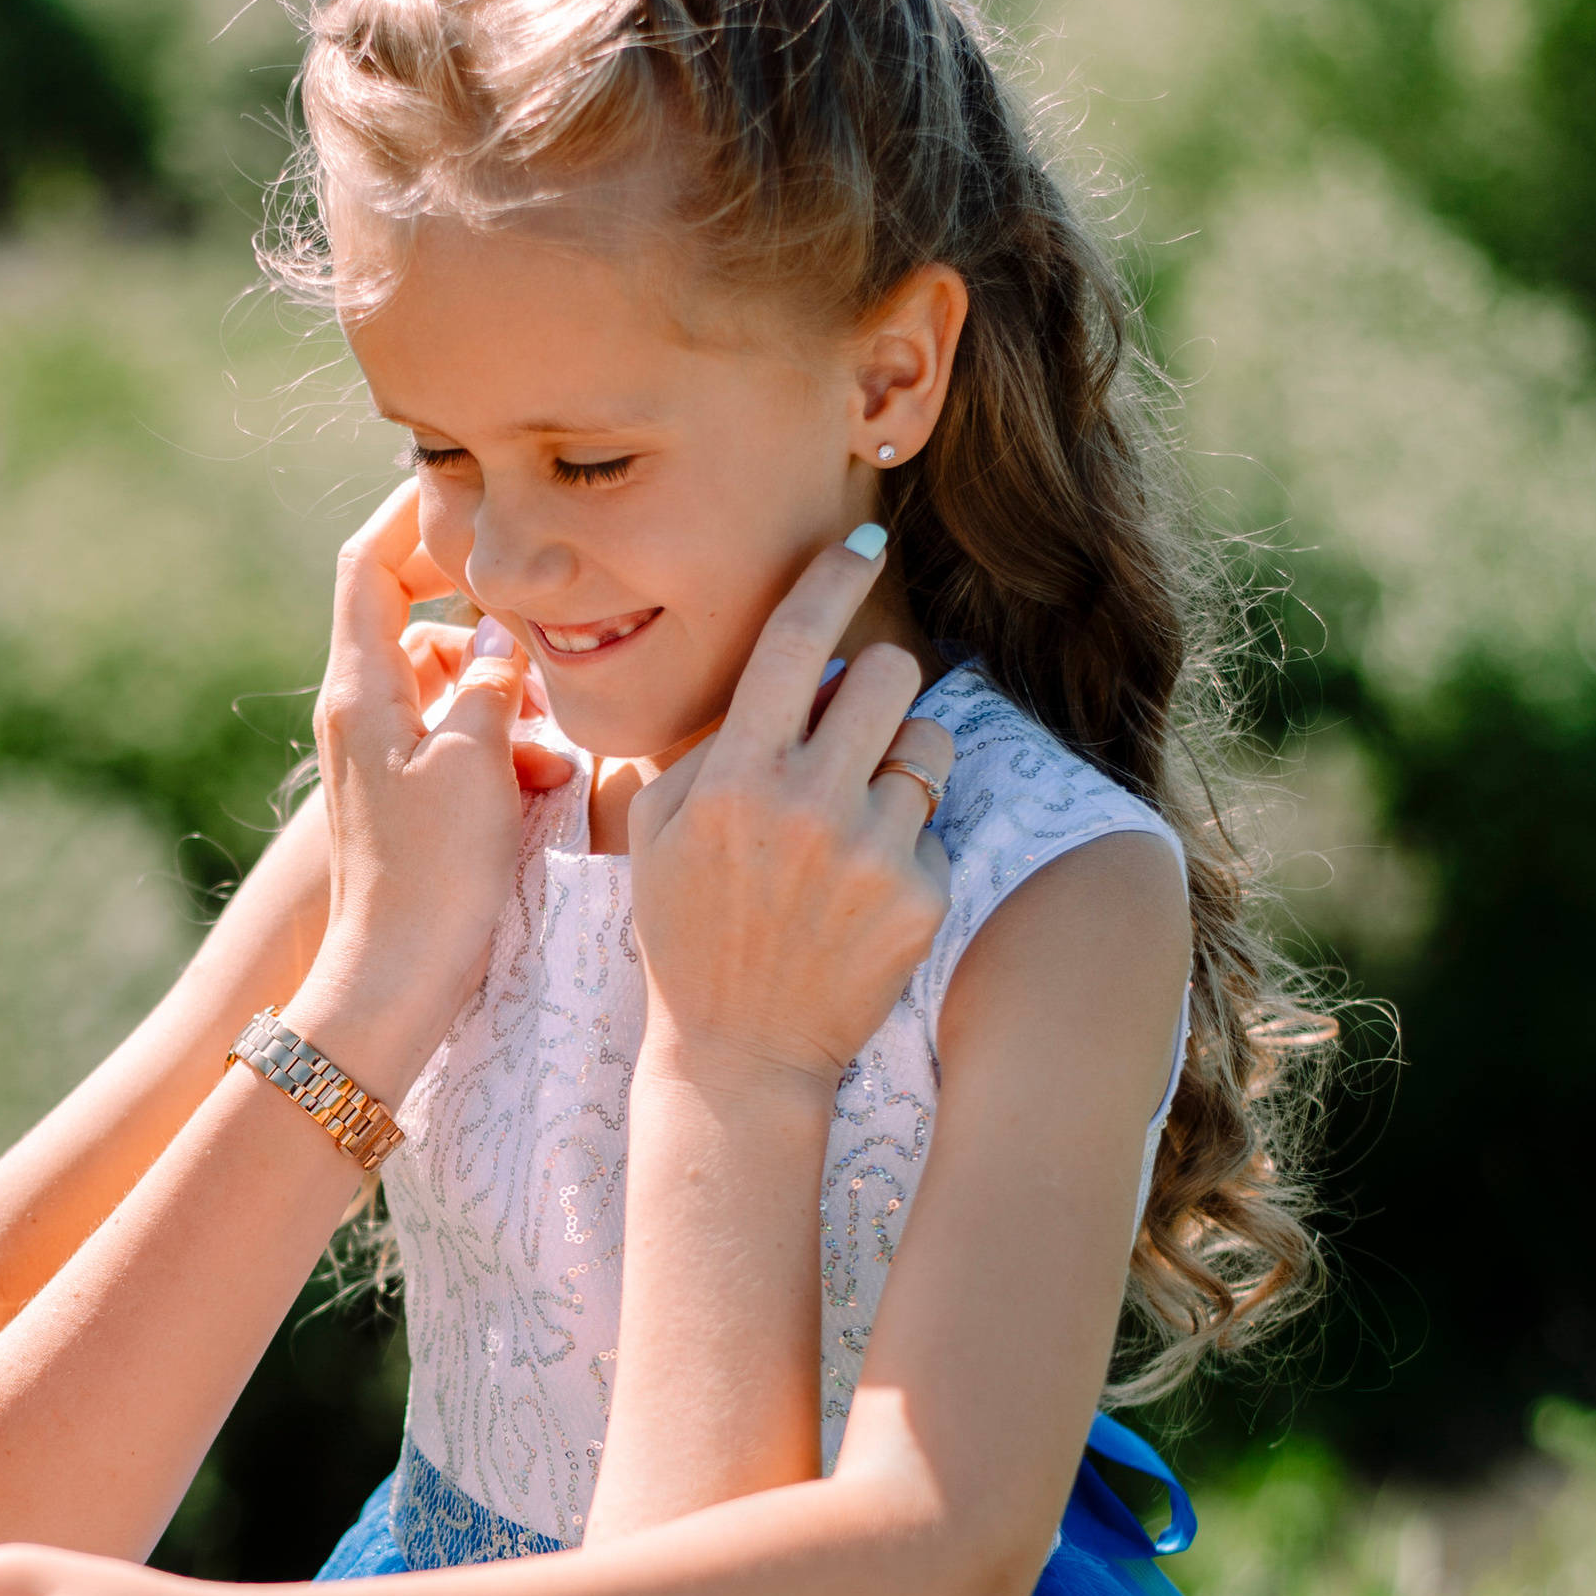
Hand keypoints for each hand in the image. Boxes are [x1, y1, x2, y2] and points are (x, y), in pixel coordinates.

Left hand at [293, 483, 572, 1100]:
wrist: (395, 985)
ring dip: (503, 696)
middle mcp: (357, 712)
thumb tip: (493, 636)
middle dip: (484, 622)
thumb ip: (486, 681)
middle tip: (543, 634)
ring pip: (445, 684)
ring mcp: (378, 755)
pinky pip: (454, 739)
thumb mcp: (475, 762)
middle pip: (414, 619)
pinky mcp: (403, 796)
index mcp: (360, 688)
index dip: (418, 518)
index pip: (369, 562)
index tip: (478, 501)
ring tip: (548, 743)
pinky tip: (543, 783)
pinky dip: (498, 746)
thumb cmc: (433, 877)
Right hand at [627, 540, 952, 1091]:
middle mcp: (808, 805)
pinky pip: (935, 824)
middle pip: (890, 675)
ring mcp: (872, 853)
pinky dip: (908, 844)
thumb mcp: (659, 827)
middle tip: (854, 726)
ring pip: (929, 742)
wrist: (738, 1054)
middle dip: (879, 686)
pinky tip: (863, 894)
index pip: (797, 643)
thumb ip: (717, 742)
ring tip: (857, 820)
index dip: (836, 578)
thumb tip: (798, 675)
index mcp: (736, 778)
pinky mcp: (920, 896)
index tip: (866, 541)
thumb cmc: (688, 928)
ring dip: (903, 760)